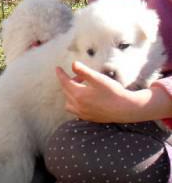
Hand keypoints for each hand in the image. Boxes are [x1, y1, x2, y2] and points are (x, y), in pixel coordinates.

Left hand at [57, 61, 171, 122]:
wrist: (125, 109)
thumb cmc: (113, 92)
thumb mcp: (98, 78)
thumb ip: (84, 71)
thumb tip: (73, 64)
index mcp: (78, 95)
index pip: (64, 82)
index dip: (61, 74)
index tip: (57, 68)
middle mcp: (77, 105)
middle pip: (66, 91)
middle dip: (70, 82)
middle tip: (80, 77)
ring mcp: (81, 113)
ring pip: (68, 102)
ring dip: (71, 93)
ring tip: (82, 87)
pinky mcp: (87, 117)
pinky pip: (75, 110)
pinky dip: (75, 103)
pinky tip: (84, 99)